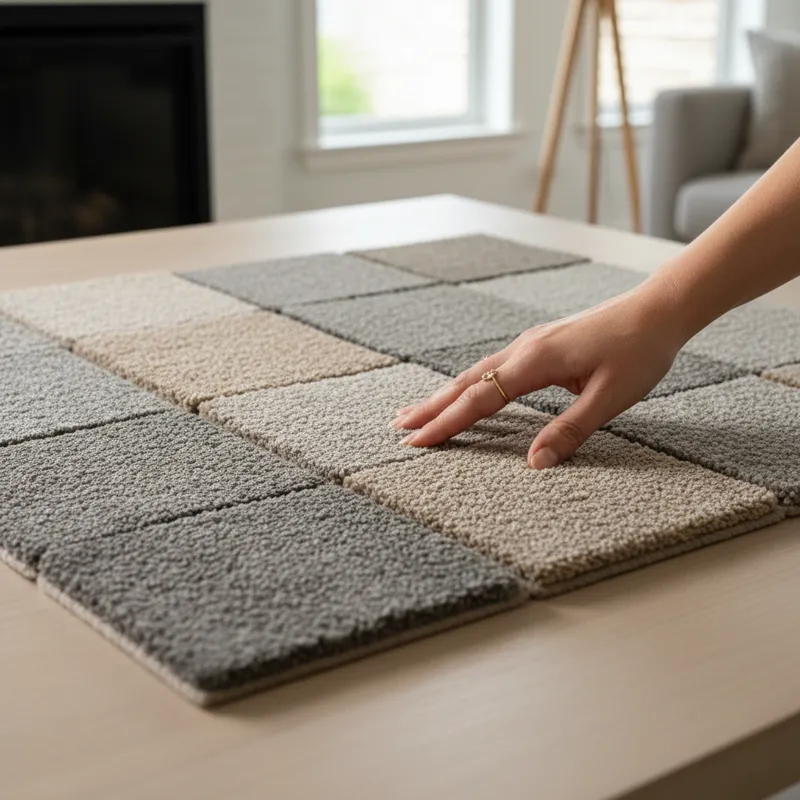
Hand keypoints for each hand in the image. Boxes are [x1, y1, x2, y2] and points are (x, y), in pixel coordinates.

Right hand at [391, 285, 687, 468]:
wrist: (658, 308)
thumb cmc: (639, 351)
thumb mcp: (610, 398)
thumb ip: (570, 430)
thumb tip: (535, 464)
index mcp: (535, 362)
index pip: (479, 400)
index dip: (446, 424)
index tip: (416, 442)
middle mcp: (523, 349)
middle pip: (466, 383)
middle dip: (431, 407)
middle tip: (397, 427)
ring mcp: (529, 344)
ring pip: (476, 373)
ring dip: (445, 394)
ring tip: (420, 411)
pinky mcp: (539, 344)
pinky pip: (492, 367)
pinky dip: (470, 384)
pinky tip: (466, 391)